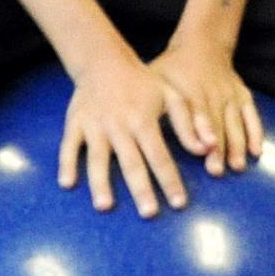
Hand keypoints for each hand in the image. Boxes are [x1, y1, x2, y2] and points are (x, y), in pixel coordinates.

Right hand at [59, 55, 192, 216]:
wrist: (104, 62)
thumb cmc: (143, 84)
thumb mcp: (172, 96)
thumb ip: (190, 123)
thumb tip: (207, 148)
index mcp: (144, 120)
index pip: (160, 156)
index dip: (170, 180)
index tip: (179, 203)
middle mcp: (120, 126)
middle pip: (132, 162)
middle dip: (141, 189)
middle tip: (149, 213)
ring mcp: (95, 126)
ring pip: (98, 159)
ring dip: (101, 183)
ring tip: (105, 206)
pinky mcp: (75, 124)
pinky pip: (69, 146)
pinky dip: (67, 164)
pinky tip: (67, 184)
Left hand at [150, 34, 264, 178]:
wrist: (203, 44)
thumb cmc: (173, 68)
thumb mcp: (157, 78)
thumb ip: (154, 102)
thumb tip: (141, 129)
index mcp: (190, 89)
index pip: (196, 112)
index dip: (200, 130)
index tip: (203, 148)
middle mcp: (213, 93)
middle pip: (216, 124)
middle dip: (218, 148)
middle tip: (216, 171)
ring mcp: (230, 95)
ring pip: (235, 123)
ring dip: (237, 146)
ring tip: (237, 167)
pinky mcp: (243, 96)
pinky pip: (251, 116)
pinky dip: (256, 133)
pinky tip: (256, 152)